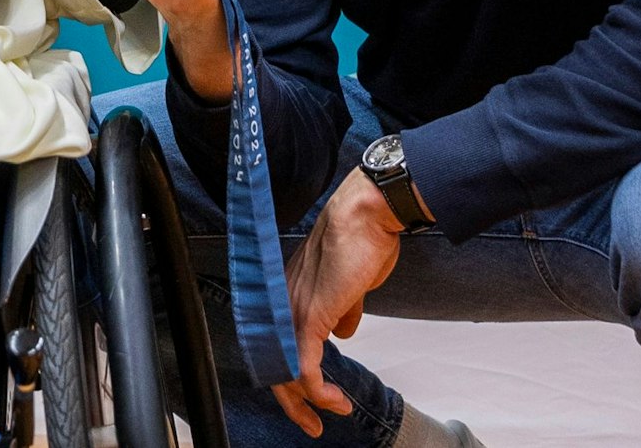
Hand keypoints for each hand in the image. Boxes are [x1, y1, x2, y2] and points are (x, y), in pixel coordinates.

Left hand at [270, 171, 403, 436]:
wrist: (365, 217)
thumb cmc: (362, 240)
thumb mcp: (351, 285)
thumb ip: (343, 310)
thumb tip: (345, 332)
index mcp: (290, 295)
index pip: (279, 344)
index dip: (290, 374)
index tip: (311, 396)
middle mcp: (283, 304)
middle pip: (274, 364)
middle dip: (292, 401)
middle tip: (310, 424)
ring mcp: (293, 312)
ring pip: (285, 372)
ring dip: (307, 402)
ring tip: (331, 414)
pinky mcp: (309, 318)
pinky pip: (304, 368)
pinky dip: (319, 392)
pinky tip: (336, 400)